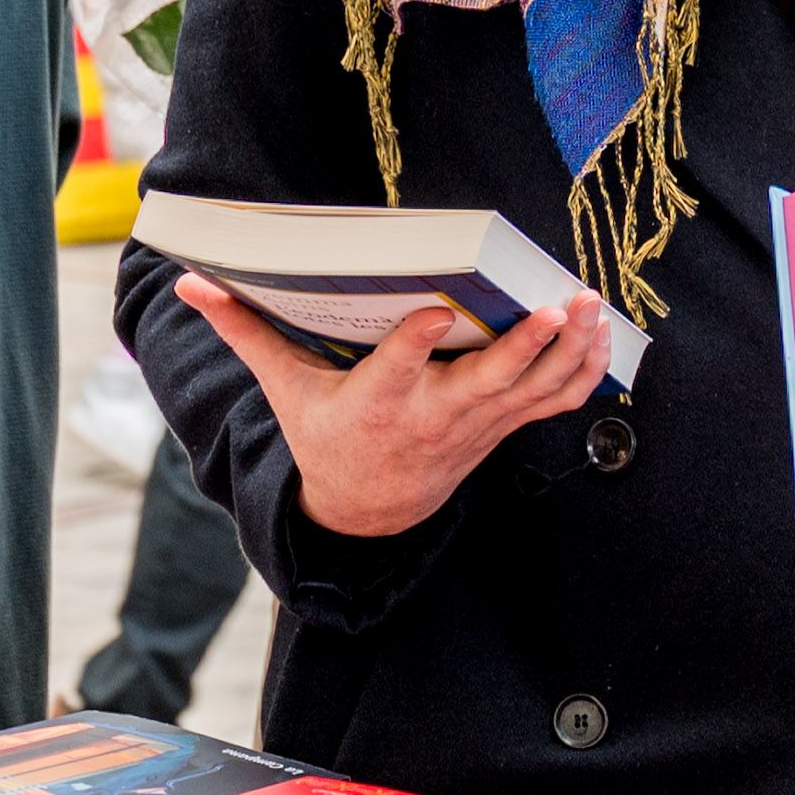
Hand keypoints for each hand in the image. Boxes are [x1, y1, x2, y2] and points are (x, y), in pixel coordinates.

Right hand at [171, 272, 613, 538]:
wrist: (365, 510)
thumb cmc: (325, 436)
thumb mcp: (284, 390)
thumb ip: (246, 331)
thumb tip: (191, 284)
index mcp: (376, 404)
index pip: (397, 369)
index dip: (414, 340)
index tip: (431, 308)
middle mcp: (433, 418)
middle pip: (485, 383)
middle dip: (523, 347)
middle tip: (554, 306)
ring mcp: (476, 427)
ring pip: (532, 391)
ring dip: (570, 351)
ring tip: (592, 306)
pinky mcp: (502, 429)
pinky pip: (552, 404)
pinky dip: (583, 373)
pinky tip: (602, 334)